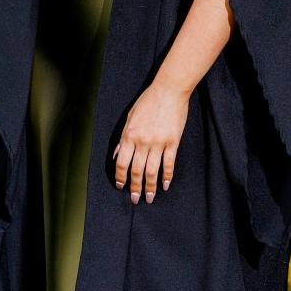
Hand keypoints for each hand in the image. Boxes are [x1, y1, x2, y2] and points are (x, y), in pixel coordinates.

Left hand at [113, 80, 188, 203]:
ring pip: (152, 171)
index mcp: (129, 134)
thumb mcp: (129, 117)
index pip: (121, 162)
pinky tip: (165, 185)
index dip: (120, 177)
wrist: (168, 91)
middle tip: (135, 200)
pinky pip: (169, 164)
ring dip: (149, 187)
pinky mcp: (173, 142)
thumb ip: (123, 137)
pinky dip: (166, 176)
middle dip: (135, 187)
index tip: (121, 186)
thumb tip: (118, 155)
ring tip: (149, 198)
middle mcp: (142, 141)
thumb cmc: (147, 101)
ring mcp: (158, 143)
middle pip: (136, 170)